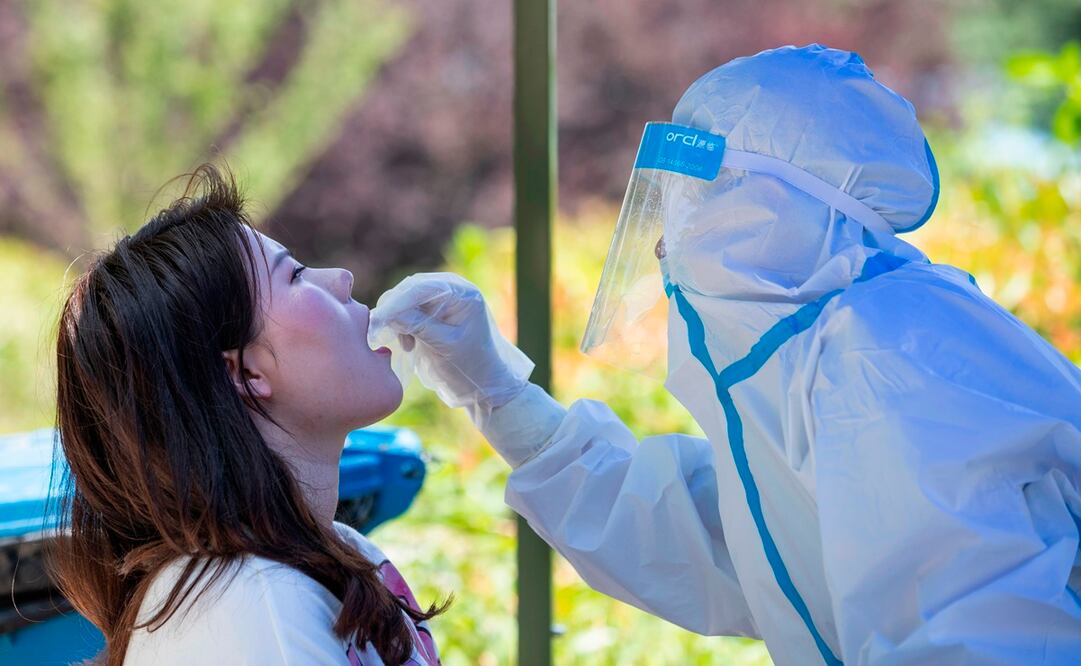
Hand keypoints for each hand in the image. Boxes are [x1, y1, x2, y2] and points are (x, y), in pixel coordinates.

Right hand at [369, 273, 533, 418]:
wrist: (485, 383)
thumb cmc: (472, 366)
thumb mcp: (444, 346)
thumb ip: (417, 326)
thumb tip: (384, 313)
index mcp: (462, 293)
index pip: (421, 288)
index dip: (396, 303)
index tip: (377, 321)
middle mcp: (451, 288)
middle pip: (409, 290)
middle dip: (393, 311)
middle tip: (379, 335)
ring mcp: (441, 299)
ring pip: (404, 300)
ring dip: (396, 320)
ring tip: (406, 346)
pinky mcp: (432, 312)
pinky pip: (407, 311)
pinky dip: (401, 325)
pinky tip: (408, 345)